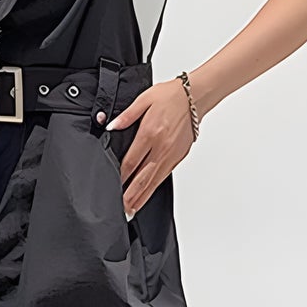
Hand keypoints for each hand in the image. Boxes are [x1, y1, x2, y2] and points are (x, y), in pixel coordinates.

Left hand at [103, 77, 196, 218]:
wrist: (195, 97)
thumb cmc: (171, 96)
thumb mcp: (144, 99)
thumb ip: (126, 116)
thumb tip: (111, 127)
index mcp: (150, 133)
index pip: (131, 162)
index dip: (121, 177)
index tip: (112, 187)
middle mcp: (161, 148)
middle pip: (142, 178)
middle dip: (130, 196)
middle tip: (120, 209)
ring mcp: (171, 155)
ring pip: (153, 182)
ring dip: (141, 197)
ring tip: (131, 210)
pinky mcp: (178, 158)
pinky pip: (163, 177)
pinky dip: (153, 189)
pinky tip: (146, 195)